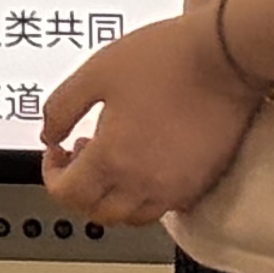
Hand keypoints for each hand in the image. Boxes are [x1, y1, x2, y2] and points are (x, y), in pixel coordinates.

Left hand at [38, 12, 262, 226]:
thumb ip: (61, 108)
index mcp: (113, 158)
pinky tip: (142, 160)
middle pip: (98, 212)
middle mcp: (145, 183)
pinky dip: (144, 195)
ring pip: (132, 216)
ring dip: (111, 196)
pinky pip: (165, 207)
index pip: (68, 194)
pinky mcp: (203, 182)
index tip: (55, 151)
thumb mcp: (95, 73)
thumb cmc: (163, 59)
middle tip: (77, 155)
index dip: (51, 174)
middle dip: (78, 188)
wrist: (225, 56)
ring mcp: (177, 188)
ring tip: (110, 158)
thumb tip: (48, 134)